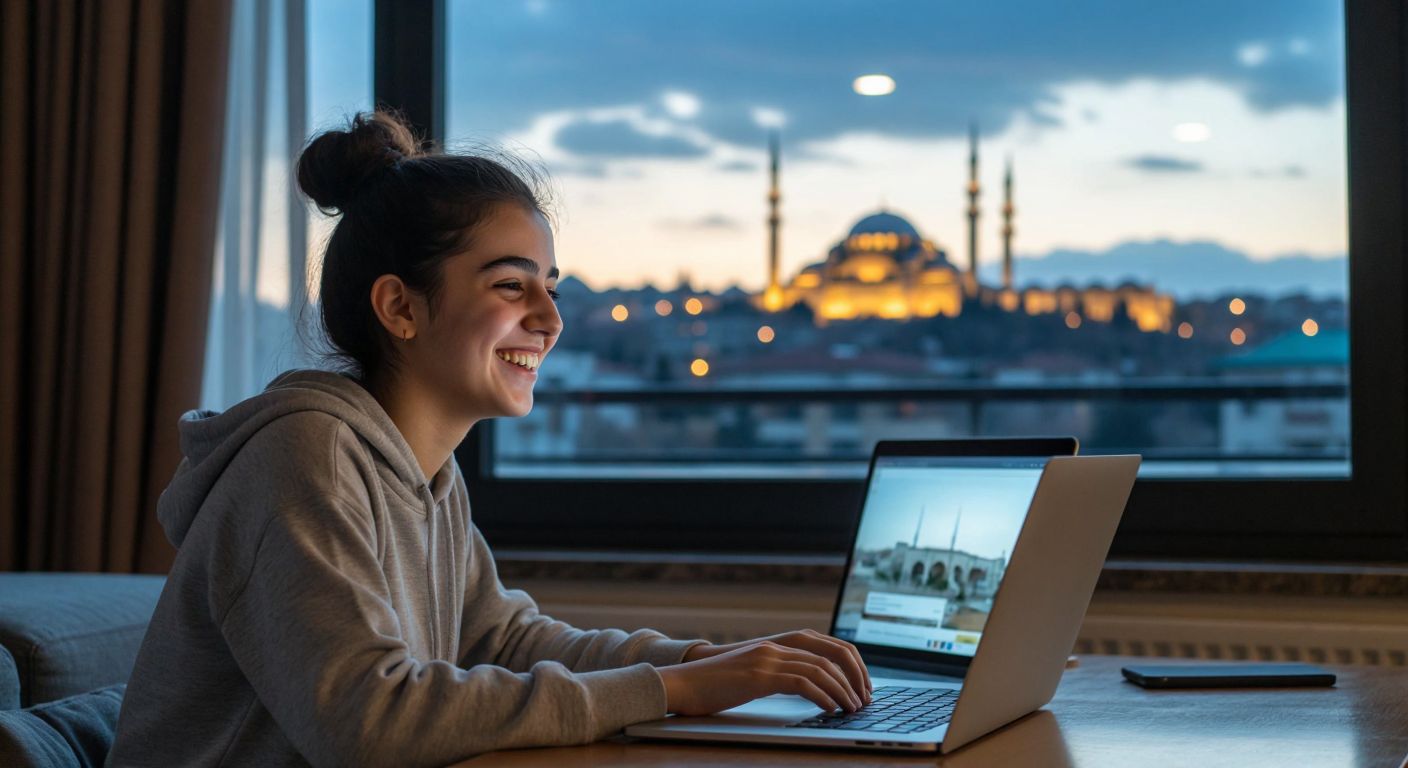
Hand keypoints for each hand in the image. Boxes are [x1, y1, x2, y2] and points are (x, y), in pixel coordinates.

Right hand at [658, 630, 870, 715]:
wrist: (682, 684)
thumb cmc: (715, 685)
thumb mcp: (752, 674)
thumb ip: (778, 673)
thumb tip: (808, 688)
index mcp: (776, 644)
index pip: (827, 644)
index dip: (851, 663)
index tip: (862, 685)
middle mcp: (776, 646)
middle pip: (831, 653)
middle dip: (855, 676)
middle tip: (865, 699)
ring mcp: (767, 659)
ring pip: (820, 669)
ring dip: (842, 690)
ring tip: (853, 708)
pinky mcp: (759, 676)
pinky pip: (802, 683)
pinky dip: (822, 696)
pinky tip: (830, 709)